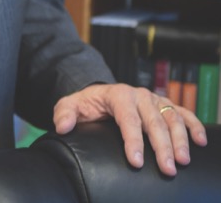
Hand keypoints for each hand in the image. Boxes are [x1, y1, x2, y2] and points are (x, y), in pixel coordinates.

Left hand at [53, 83, 207, 175]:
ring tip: (183, 161)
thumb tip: (62, 127)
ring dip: (180, 139)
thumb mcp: (71, 105)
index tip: (136, 162)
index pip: (127, 118)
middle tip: (167, 169)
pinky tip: (201, 142)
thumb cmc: (88, 104)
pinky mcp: (164, 106)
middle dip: (161, 145)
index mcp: (117, 94)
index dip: (133, 140)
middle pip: (153, 121)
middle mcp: (139, 95)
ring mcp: (153, 100)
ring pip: (171, 117)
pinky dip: (193, 125)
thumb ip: (64, 113)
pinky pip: (182, 113)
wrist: (101, 94)